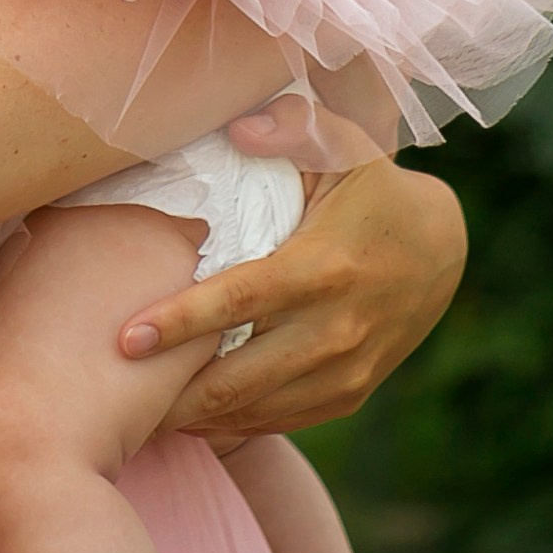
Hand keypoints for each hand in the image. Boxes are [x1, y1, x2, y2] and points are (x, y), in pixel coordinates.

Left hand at [117, 149, 466, 434]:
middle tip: (110, 397)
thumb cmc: (373, 191)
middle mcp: (333, 328)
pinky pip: (282, 421)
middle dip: (172, 395)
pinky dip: (234, 425)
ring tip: (141, 415)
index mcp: (321, 268)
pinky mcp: (350, 393)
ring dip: (196, 418)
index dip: (179, 322)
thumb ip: (292, 130)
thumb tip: (238, 127)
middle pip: (237, 378)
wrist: (442, 250)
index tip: (124, 339)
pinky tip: (192, 419)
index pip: (238, 300)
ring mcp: (345, 369)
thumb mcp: (343, 147)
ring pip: (256, 410)